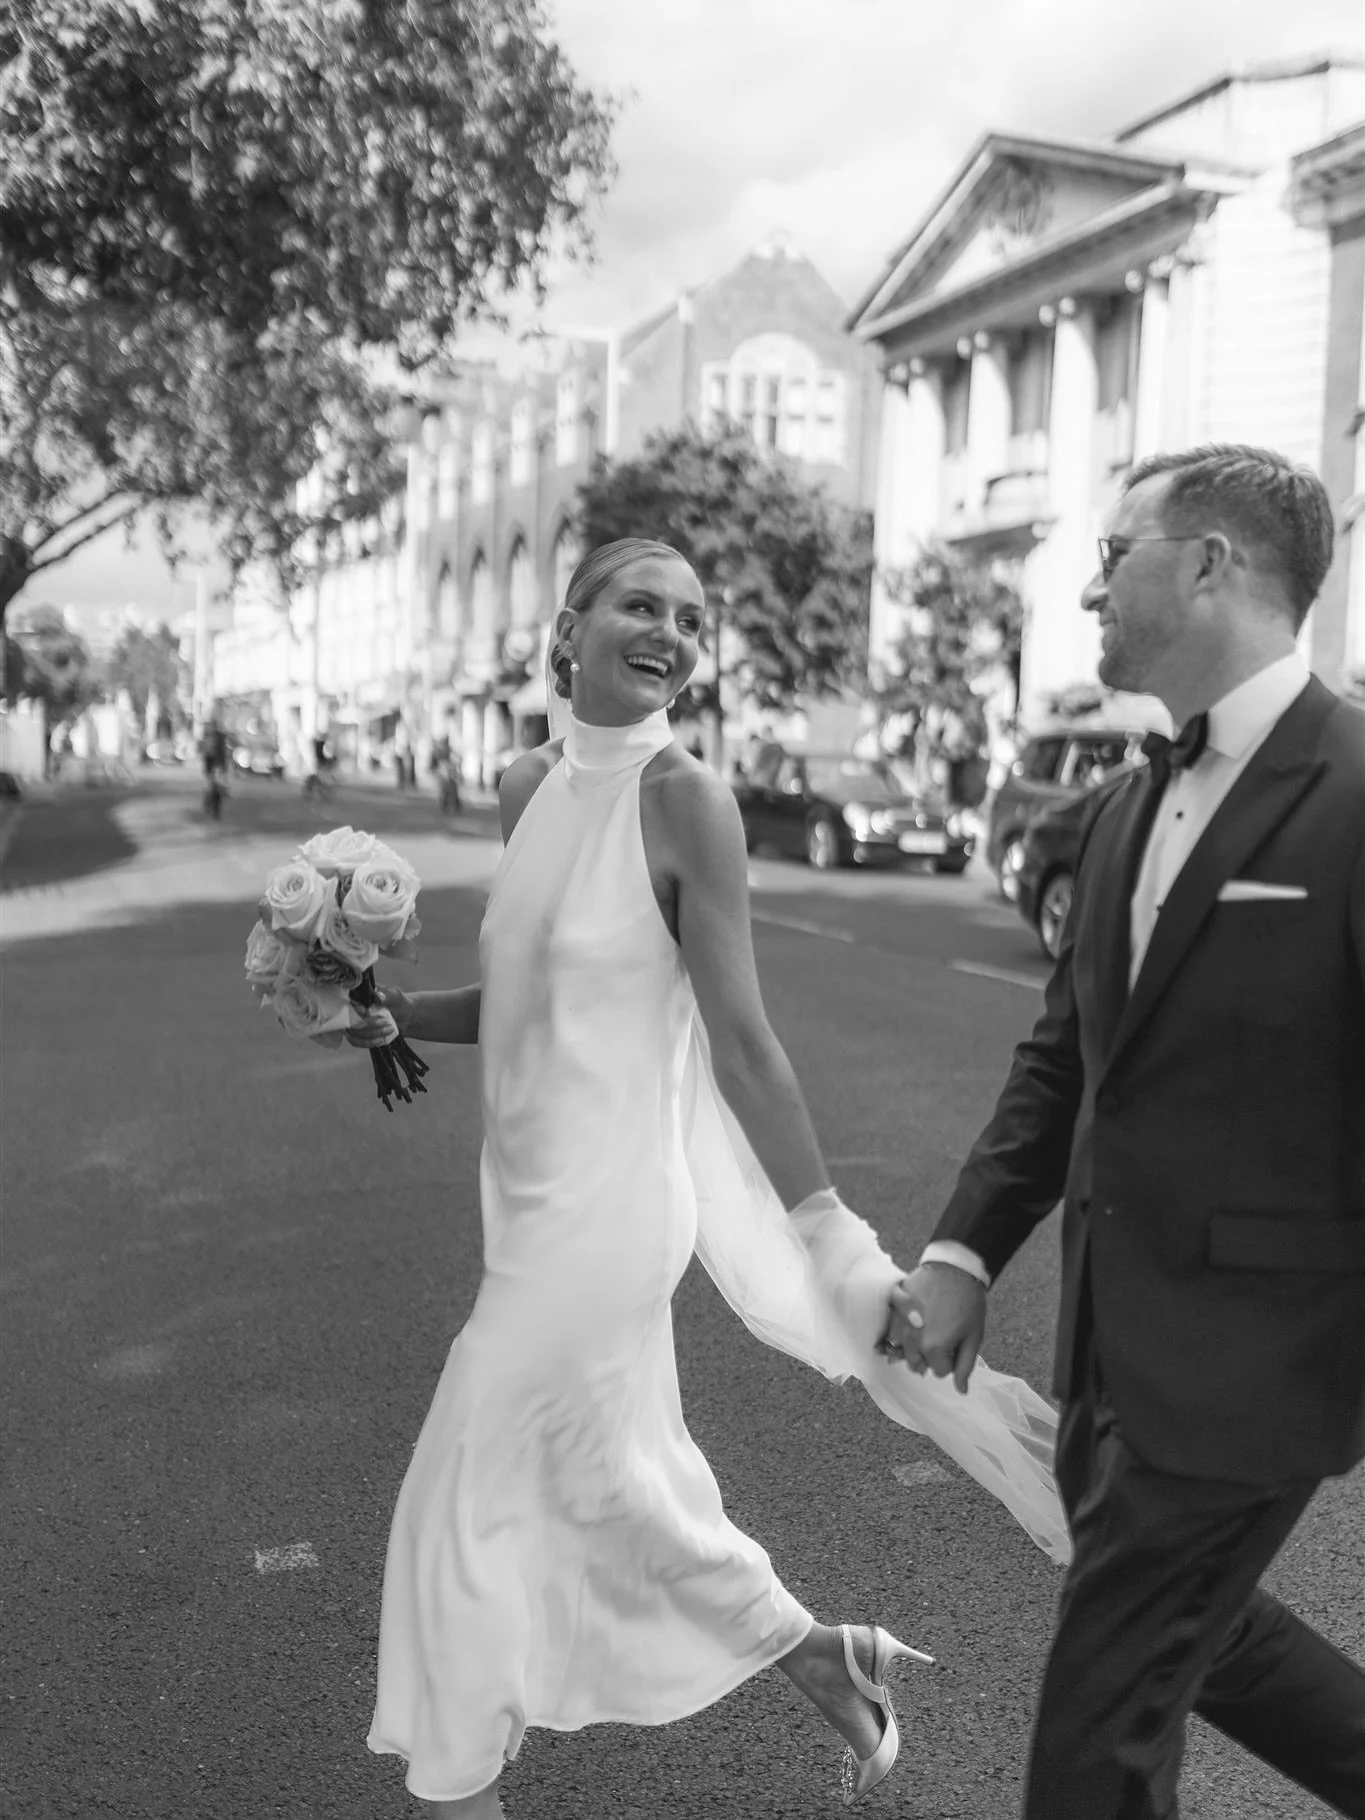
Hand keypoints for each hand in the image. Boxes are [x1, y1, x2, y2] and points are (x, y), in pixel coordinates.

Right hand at [346, 985, 411, 1047]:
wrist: (407, 1019)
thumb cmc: (400, 1005)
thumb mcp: (396, 997)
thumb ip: (387, 995)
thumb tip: (378, 996)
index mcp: (360, 995)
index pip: (348, 1002)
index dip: (354, 1008)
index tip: (365, 1011)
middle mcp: (354, 1009)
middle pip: (349, 1019)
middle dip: (368, 1024)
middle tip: (385, 1022)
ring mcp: (354, 1022)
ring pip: (353, 1032)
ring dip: (371, 1034)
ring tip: (388, 1029)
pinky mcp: (358, 1034)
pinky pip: (356, 1041)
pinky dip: (369, 1042)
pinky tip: (381, 1039)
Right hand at [884, 1262, 986, 1393]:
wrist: (954, 1269)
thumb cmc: (969, 1303)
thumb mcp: (974, 1337)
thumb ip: (965, 1366)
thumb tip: (961, 1391)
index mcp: (935, 1347)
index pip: (939, 1371)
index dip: (949, 1360)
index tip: (955, 1344)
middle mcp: (913, 1339)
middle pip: (917, 1364)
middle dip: (930, 1357)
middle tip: (940, 1339)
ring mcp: (900, 1324)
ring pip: (901, 1351)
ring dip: (911, 1348)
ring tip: (924, 1334)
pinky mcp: (893, 1311)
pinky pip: (889, 1333)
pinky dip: (895, 1336)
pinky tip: (903, 1332)